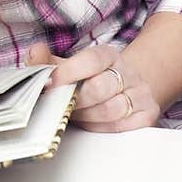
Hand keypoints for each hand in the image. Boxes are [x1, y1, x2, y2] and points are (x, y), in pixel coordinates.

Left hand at [24, 41, 160, 132]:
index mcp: (108, 55)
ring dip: (85, 116)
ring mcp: (141, 94)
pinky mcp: (147, 116)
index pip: (90, 60)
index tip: (49, 84)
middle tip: (59, 106)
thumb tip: (34, 53)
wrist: (127, 88)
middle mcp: (129, 72)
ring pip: (110, 110)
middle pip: (100, 88)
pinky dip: (100, 128)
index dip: (68, 73)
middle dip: (75, 100)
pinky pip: (120, 127)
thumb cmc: (92, 79)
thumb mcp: (70, 66)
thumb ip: (48, 62)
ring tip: (73, 115)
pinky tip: (90, 123)